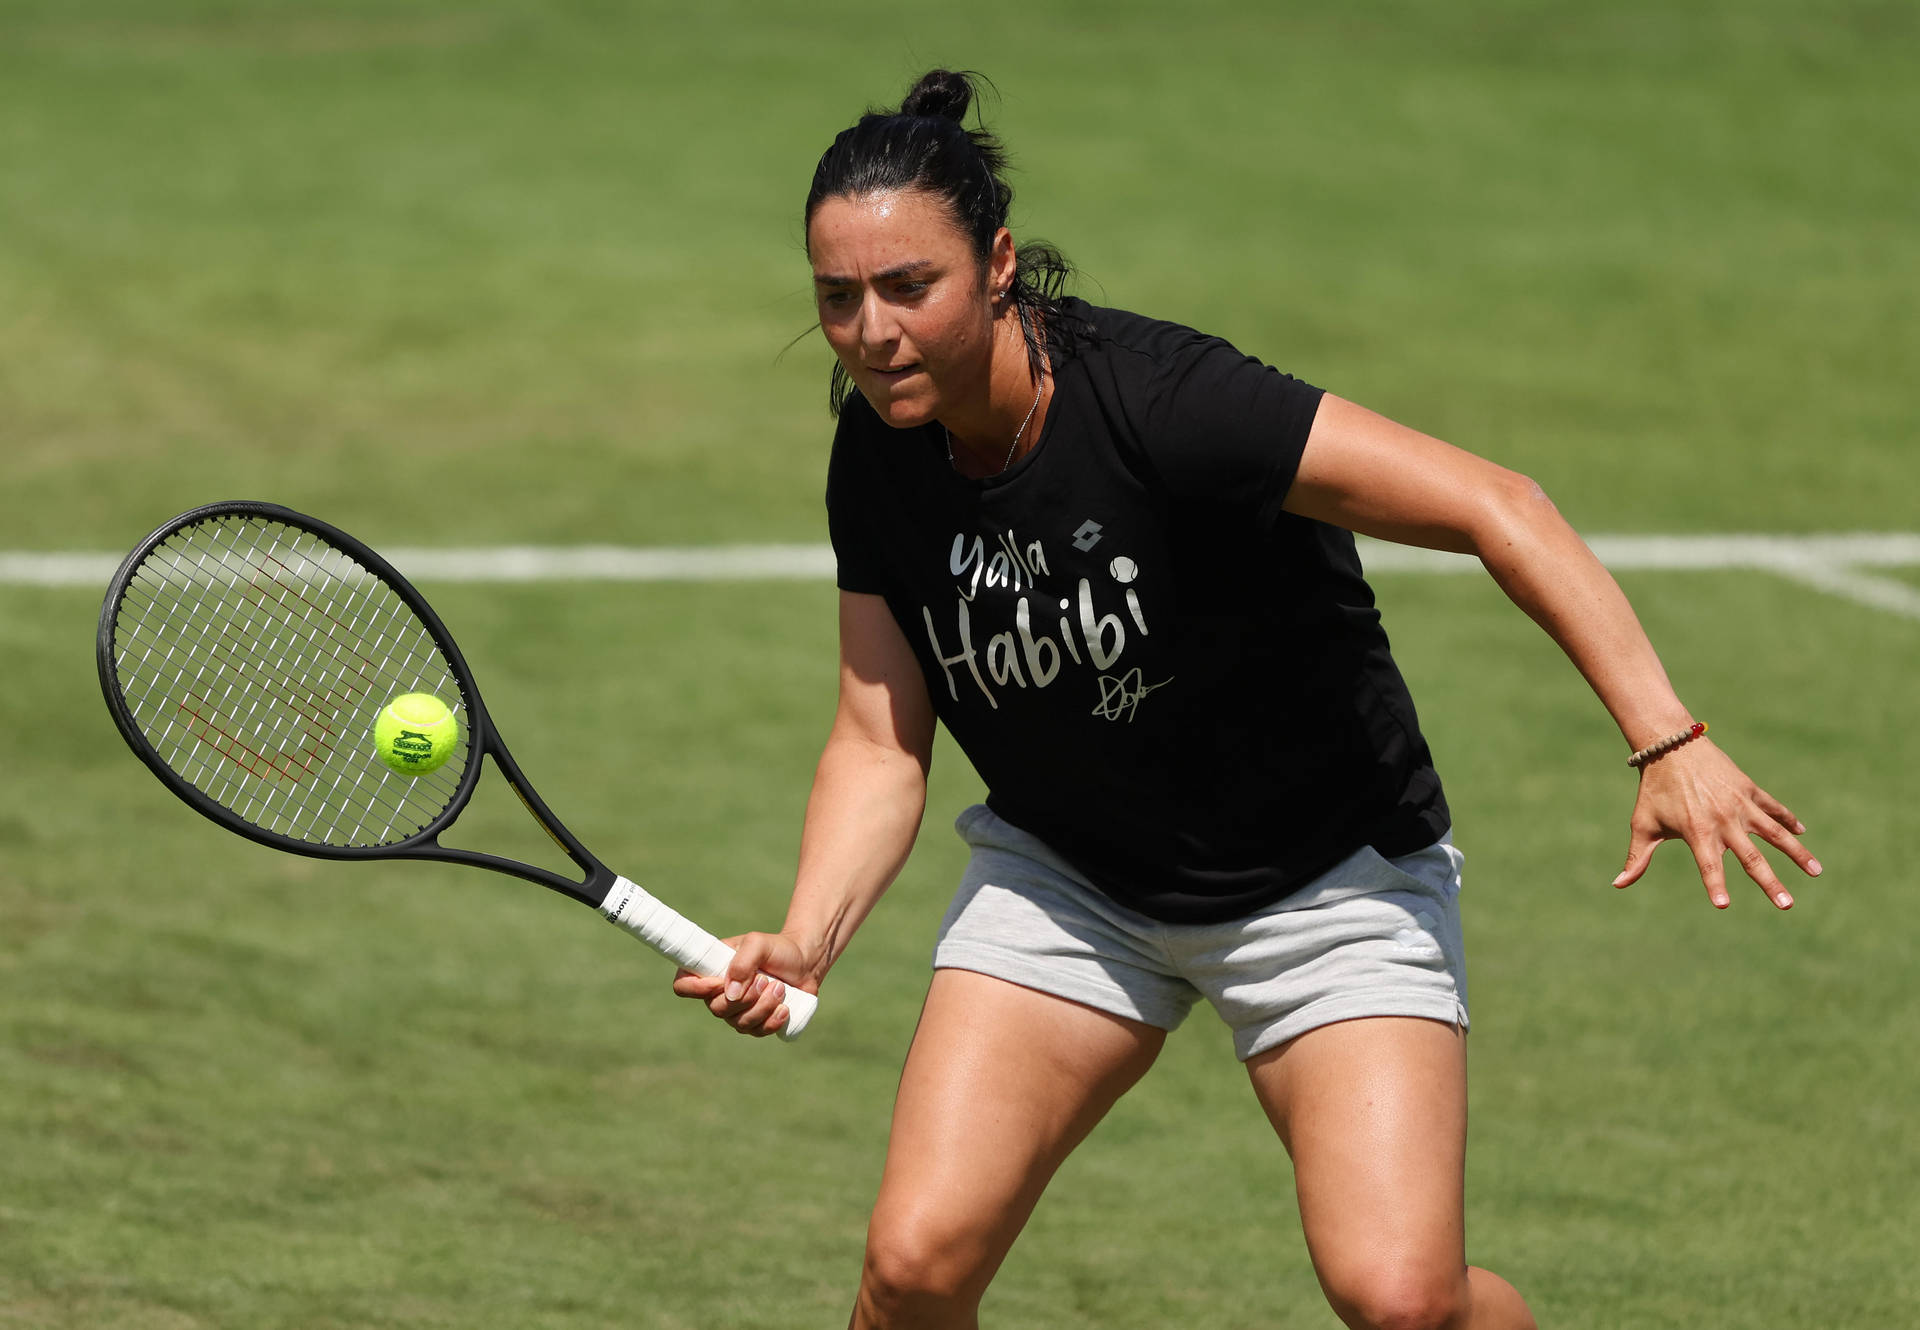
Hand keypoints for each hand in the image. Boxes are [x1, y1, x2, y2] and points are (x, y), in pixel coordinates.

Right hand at [671, 931, 816, 1037]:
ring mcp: (737, 1011)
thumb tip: (730, 994)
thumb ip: (743, 962)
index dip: (695, 988)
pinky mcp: (756, 1023)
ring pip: (739, 1023)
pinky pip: (756, 1032)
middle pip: (716, 1009)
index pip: (683, 985)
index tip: (720, 982)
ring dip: (762, 1006)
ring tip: (780, 988)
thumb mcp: (758, 944)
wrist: (804, 962)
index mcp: (711, 970)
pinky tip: (784, 1007)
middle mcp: (719, 993)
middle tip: (764, 979)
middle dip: (745, 997)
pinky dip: (772, 1021)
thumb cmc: (776, 949)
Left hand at [1612, 739, 1819, 908]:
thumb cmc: (1654, 790)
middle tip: (1787, 905)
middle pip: (1751, 857)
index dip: (1714, 884)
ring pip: (1775, 833)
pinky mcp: (1749, 789)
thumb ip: (1637, 857)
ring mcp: (1740, 804)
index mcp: (1696, 831)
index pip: (1708, 865)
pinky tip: (1802, 833)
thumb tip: (1617, 884)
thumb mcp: (1643, 823)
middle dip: (1770, 882)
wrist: (1671, 745)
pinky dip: (1789, 820)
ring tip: (1817, 872)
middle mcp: (1723, 819)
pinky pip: (1774, 808)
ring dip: (1797, 853)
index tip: (1722, 905)